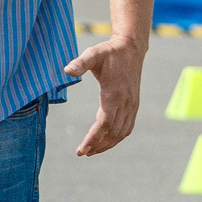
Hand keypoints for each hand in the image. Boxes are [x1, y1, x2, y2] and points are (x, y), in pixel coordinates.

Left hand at [63, 33, 145, 155]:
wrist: (131, 48)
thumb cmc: (109, 52)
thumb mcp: (93, 54)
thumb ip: (80, 62)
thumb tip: (67, 70)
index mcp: (114, 94)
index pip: (104, 124)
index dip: (93, 138)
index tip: (81, 150)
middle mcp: (126, 103)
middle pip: (113, 133)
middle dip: (98, 145)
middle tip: (82, 153)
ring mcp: (132, 105)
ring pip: (121, 132)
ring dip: (108, 144)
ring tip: (92, 151)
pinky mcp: (134, 105)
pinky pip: (127, 127)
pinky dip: (117, 137)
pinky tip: (106, 141)